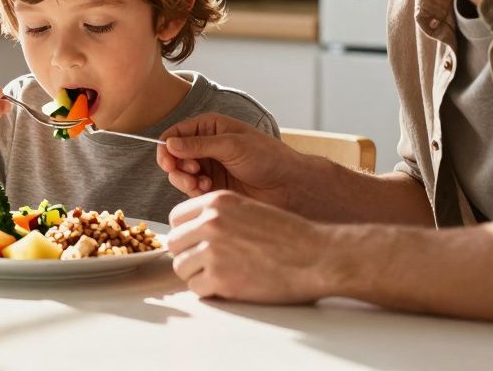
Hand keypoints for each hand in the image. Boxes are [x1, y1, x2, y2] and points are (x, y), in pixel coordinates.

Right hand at [156, 112, 301, 208]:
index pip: (175, 133)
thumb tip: (169, 144)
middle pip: (173, 156)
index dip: (167, 147)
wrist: (288, 185)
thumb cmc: (266, 157)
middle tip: (192, 173)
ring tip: (201, 183)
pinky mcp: (212, 187)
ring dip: (185, 180)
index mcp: (210, 127)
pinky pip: (191, 189)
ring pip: (180, 174)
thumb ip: (199, 144)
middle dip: (176, 167)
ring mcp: (209, 167)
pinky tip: (208, 189)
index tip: (167, 162)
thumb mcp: (232, 145)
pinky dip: (194, 190)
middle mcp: (206, 146)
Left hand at [167, 190, 333, 303]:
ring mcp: (213, 250)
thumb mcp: (251, 210)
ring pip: (181, 267)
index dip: (186, 233)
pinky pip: (196, 287)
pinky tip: (230, 286)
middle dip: (188, 254)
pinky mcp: (220, 278)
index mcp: (218, 201)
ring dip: (197, 274)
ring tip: (222, 275)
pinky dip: (209, 290)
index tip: (196, 242)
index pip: (177, 217)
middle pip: (174, 243)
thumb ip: (221, 217)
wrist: (318, 256)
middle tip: (209, 263)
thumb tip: (195, 232)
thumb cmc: (291, 236)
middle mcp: (211, 222)